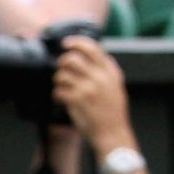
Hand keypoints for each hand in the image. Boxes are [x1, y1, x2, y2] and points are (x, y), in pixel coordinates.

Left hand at [50, 37, 134, 153]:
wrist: (112, 132)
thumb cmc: (113, 111)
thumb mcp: (116, 85)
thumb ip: (107, 69)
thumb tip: (96, 54)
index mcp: (110, 71)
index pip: (92, 48)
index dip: (76, 42)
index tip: (66, 43)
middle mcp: (99, 77)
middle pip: (72, 59)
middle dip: (62, 62)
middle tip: (62, 69)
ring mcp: (87, 88)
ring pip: (62, 75)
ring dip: (58, 80)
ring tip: (63, 86)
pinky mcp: (76, 100)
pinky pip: (58, 91)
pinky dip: (57, 94)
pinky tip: (62, 98)